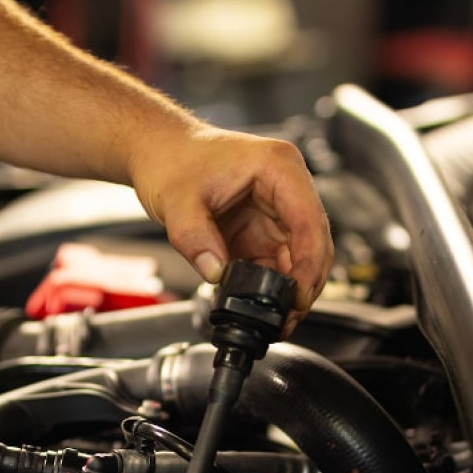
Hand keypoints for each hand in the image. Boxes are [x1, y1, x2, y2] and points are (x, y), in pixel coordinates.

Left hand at [128, 126, 332, 336]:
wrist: (158, 153)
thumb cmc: (172, 159)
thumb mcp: (177, 201)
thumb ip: (195, 239)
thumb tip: (217, 274)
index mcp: (278, 167)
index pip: (308, 220)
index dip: (309, 263)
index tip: (297, 296)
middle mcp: (286, 187)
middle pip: (314, 242)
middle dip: (305, 284)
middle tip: (288, 317)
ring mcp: (276, 210)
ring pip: (301, 257)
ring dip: (291, 289)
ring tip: (277, 319)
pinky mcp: (263, 229)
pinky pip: (277, 262)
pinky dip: (272, 286)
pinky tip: (260, 305)